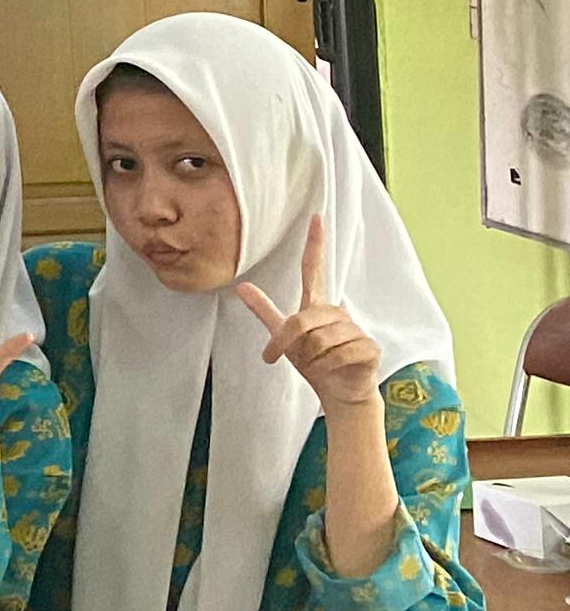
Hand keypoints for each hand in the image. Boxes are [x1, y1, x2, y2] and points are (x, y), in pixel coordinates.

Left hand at [236, 218, 382, 418]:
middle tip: (286, 358)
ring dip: (311, 358)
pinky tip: (334, 370)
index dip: (314, 244)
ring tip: (318, 364)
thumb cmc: (313, 362)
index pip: (314, 269)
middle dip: (287, 344)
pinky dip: (327, 367)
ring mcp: (356, 329)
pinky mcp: (369, 347)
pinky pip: (337, 354)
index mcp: (317, 306)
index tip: (316, 217)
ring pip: (318, 340)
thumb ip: (265, 311)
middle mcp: (337, 312)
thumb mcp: (284, 337)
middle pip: (302, 320)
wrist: (338, 393)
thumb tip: (241, 286)